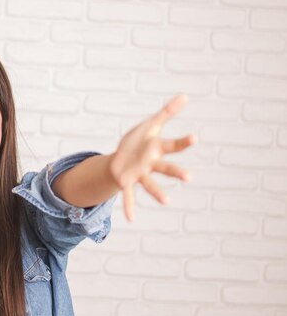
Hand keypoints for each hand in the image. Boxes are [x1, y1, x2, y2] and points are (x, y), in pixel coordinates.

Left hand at [109, 94, 195, 221]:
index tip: (195, 138)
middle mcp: (151, 164)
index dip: (183, 142)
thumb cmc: (139, 141)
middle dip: (176, 172)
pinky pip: (128, 195)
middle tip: (189, 177)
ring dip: (157, 192)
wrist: (120, 159)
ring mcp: (140, 174)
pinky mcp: (127, 182)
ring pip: (150, 184)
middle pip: (166, 168)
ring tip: (166, 202)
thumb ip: (167, 112)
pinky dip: (129, 206)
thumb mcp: (150, 124)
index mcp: (156, 148)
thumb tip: (185, 96)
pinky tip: (131, 219)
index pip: (172, 145)